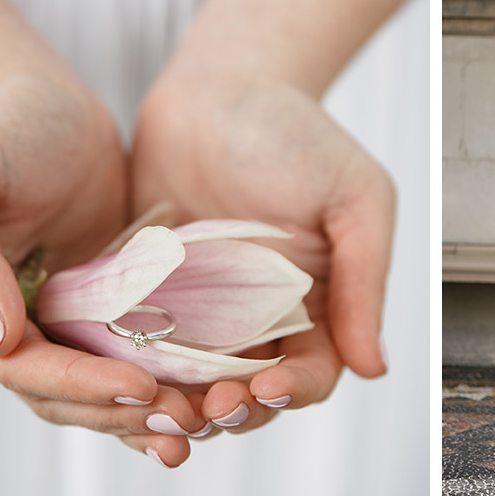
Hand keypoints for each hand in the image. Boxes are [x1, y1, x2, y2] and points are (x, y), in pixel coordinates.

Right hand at [0, 69, 208, 465]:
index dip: (79, 385)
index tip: (140, 386)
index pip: (19, 368)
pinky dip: (155, 383)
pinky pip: (121, 358)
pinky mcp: (93, 309)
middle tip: (182, 422)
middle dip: (118, 414)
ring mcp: (48, 321)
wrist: (44, 100)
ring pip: (92, 389)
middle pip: (58, 394)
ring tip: (196, 427)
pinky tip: (198, 401)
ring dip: (139, 416)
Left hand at [130, 75, 393, 434]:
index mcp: (315, 303)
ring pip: (191, 383)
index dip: (292, 393)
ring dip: (180, 404)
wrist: (219, 85)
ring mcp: (198, 310)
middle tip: (207, 407)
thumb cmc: (297, 133)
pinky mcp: (144, 293)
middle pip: (249, 395)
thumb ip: (364, 281)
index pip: (311, 374)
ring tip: (161, 406)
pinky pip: (136, 346)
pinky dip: (130, 372)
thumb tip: (375, 368)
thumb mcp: (355, 199)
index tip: (266, 387)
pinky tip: (119, 375)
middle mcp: (257, 318)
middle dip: (232, 410)